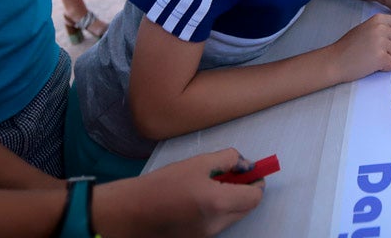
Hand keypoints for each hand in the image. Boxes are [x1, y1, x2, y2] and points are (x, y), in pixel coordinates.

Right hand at [94, 148, 263, 237]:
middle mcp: (216, 224)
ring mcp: (207, 236)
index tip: (253, 171)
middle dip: (245, 190)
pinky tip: (200, 198)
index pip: (255, 197)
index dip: (257, 182)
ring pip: (233, 216)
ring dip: (232, 200)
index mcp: (218, 203)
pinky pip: (218, 223)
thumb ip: (227, 160)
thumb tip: (244, 164)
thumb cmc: (163, 184)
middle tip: (235, 175)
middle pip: (246, 208)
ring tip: (212, 185)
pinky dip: (218, 210)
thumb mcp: (198, 163)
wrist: (133, 211)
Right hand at [330, 13, 390, 81]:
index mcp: (378, 19)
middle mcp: (381, 28)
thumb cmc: (349, 46)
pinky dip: (385, 67)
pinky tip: (372, 64)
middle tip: (376, 51)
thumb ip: (384, 29)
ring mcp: (381, 42)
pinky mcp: (380, 57)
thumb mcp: (367, 29)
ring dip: (389, 58)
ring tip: (372, 57)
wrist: (335, 60)